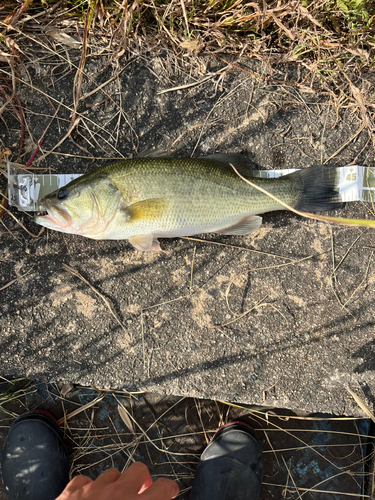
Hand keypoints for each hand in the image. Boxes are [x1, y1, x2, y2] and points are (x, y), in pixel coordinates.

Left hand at [56, 462, 178, 499]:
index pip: (163, 488)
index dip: (168, 490)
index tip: (168, 493)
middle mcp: (118, 493)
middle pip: (139, 470)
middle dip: (141, 481)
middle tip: (139, 494)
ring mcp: (93, 489)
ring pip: (112, 473)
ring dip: (115, 484)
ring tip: (112, 499)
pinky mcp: (71, 491)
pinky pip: (84, 480)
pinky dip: (87, 488)